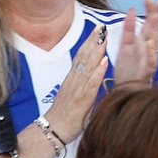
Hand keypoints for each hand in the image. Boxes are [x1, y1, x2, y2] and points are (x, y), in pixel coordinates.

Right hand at [43, 22, 109, 141]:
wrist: (52, 131)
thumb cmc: (64, 117)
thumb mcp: (73, 97)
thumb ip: (82, 86)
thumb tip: (92, 77)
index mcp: (72, 79)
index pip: (81, 56)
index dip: (89, 43)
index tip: (97, 31)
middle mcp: (74, 80)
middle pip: (84, 56)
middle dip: (93, 40)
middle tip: (101, 26)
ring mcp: (77, 89)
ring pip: (87, 66)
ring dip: (97, 51)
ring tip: (104, 37)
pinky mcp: (82, 100)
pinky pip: (91, 84)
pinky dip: (98, 72)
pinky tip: (104, 62)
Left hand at [112, 0, 157, 87]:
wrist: (126, 91)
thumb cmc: (128, 69)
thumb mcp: (126, 45)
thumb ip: (129, 29)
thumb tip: (131, 10)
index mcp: (144, 43)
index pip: (148, 23)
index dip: (150, 11)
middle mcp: (149, 49)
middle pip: (152, 29)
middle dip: (153, 15)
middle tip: (153, 0)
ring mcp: (148, 60)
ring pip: (153, 42)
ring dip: (154, 29)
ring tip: (154, 15)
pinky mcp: (145, 71)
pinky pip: (149, 62)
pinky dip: (149, 53)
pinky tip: (148, 43)